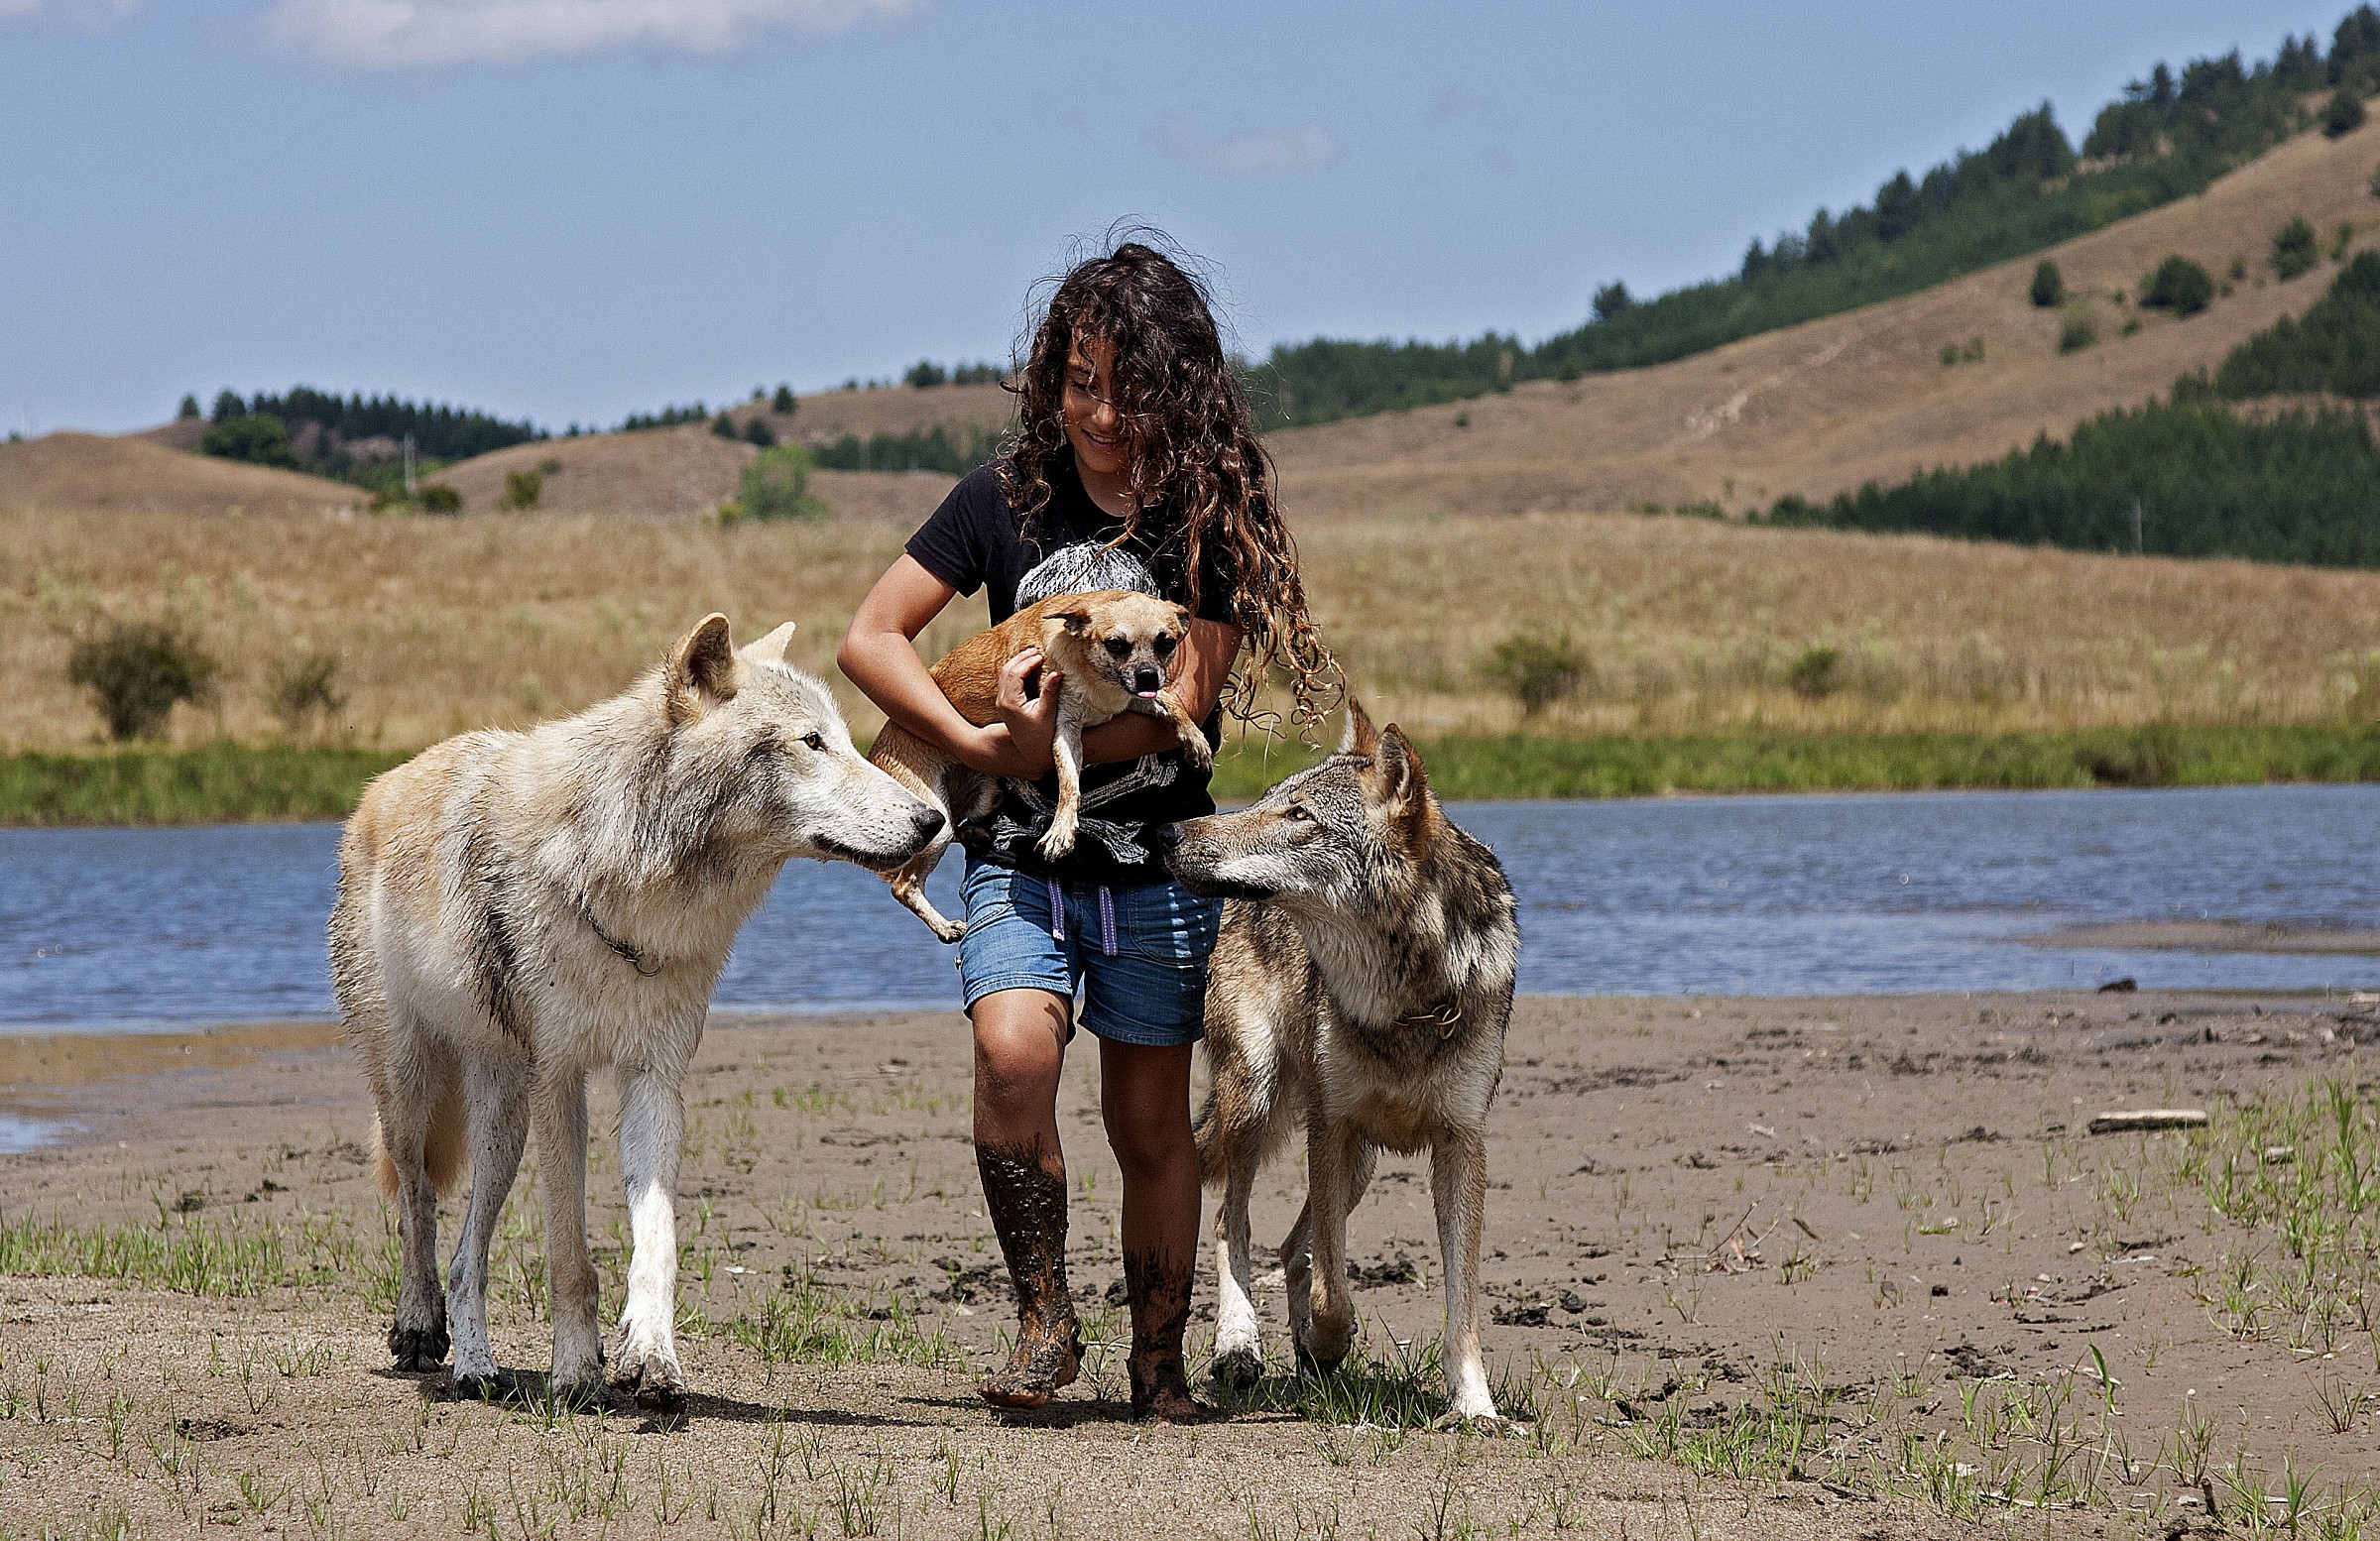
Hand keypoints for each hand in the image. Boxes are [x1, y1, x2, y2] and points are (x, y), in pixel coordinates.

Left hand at [995, 647, 1058, 773]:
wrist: (1032, 752)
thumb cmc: (1042, 735)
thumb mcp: (1048, 713)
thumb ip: (1050, 691)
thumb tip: (1056, 673)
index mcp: (1011, 703)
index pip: (1016, 674)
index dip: (1028, 662)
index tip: (1042, 656)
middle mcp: (1003, 701)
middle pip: (1007, 671)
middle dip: (1021, 658)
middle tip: (1036, 651)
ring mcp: (1002, 702)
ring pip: (1004, 674)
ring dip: (1017, 662)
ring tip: (1032, 655)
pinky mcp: (1005, 704)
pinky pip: (1006, 681)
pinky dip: (1016, 670)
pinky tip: (1027, 667)